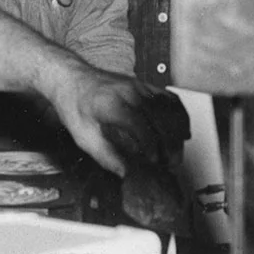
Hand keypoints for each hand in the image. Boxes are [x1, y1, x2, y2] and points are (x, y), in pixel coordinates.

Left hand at [40, 63, 180, 175]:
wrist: (72, 79)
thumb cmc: (75, 105)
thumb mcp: (83, 137)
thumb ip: (106, 156)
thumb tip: (126, 173)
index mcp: (111, 104)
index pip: (140, 125)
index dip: (151, 145)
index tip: (155, 161)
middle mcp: (129, 92)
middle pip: (160, 118)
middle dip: (170, 144)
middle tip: (170, 164)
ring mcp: (139, 87)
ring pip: (170, 108)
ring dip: (178, 132)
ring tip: (176, 152)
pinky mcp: (145, 86)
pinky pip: (170, 99)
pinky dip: (180, 116)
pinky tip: (181, 131)